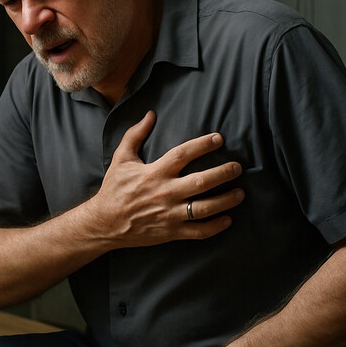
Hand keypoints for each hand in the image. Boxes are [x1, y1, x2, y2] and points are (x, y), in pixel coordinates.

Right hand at [88, 111, 244, 247]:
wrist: (104, 223)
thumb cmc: (114, 189)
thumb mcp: (121, 158)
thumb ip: (135, 135)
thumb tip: (150, 114)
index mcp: (154, 173)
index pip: (183, 154)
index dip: (202, 145)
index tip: (219, 139)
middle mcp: (165, 193)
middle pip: (201, 181)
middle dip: (223, 173)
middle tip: (238, 167)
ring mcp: (170, 214)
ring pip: (204, 208)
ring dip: (226, 200)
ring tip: (241, 193)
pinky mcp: (171, 232)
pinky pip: (198, 231)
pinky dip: (215, 227)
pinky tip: (227, 220)